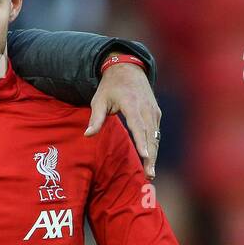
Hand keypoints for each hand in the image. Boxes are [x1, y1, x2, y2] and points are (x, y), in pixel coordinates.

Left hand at [85, 56, 160, 178]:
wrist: (128, 70)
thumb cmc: (110, 87)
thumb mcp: (99, 100)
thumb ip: (96, 119)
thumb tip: (87, 135)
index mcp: (131, 103)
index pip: (138, 125)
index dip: (142, 141)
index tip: (145, 155)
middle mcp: (146, 107)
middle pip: (150, 135)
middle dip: (151, 156)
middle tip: (149, 174)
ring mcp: (153, 110)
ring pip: (155, 136)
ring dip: (154, 154)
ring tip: (151, 172)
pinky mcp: (156, 113)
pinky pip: (156, 132)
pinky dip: (154, 146)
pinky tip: (151, 160)